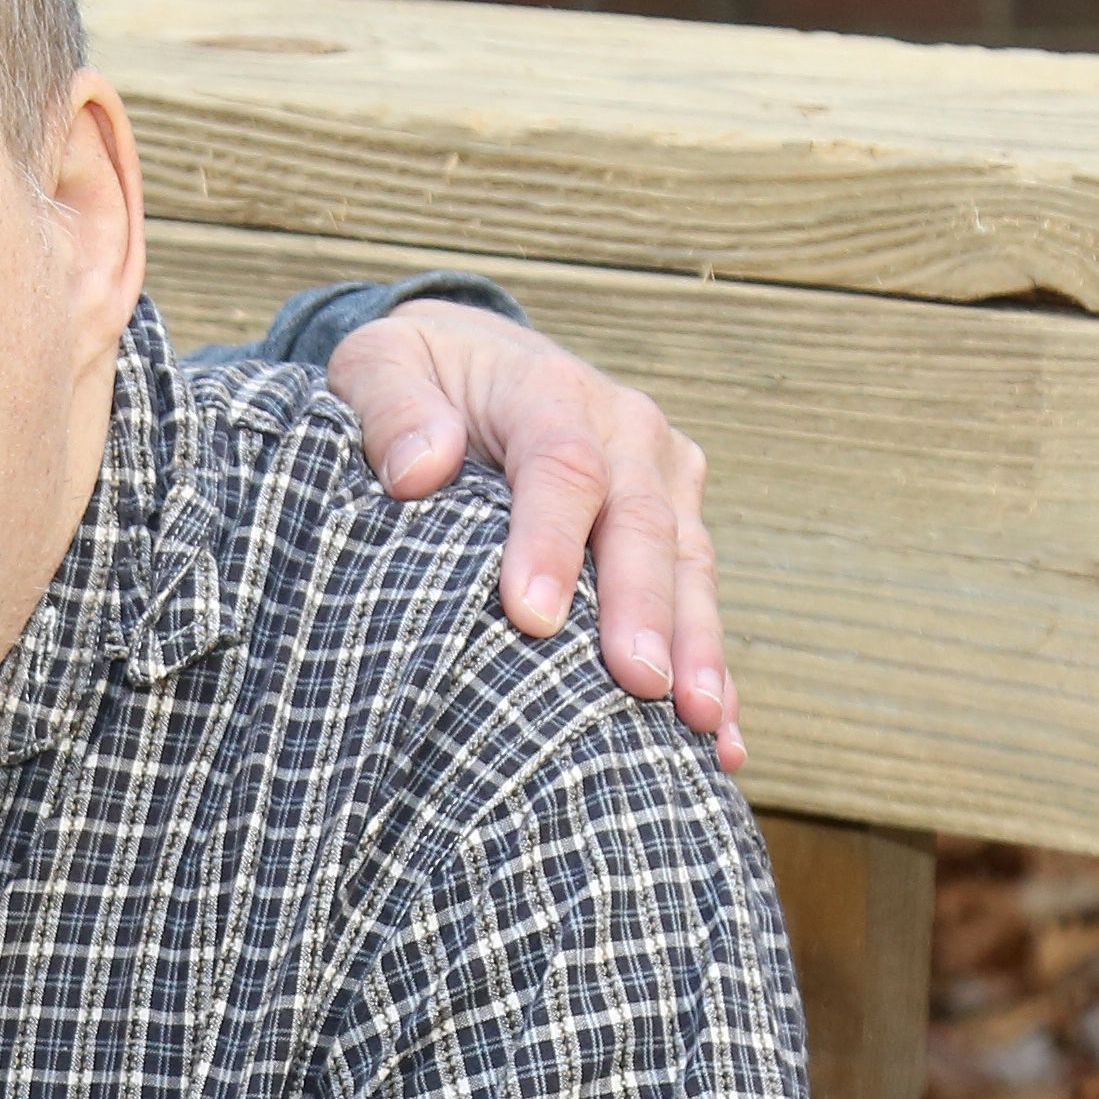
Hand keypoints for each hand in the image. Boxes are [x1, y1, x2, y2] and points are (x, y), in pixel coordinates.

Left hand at [329, 301, 739, 766]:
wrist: (476, 358)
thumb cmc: (419, 377)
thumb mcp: (377, 364)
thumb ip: (390, 406)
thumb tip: (420, 468)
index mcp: (549, 390)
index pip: (561, 466)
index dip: (550, 542)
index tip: (531, 617)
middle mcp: (625, 429)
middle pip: (641, 524)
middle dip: (642, 609)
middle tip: (638, 684)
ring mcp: (664, 476)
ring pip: (689, 565)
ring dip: (697, 647)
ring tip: (698, 722)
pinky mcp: (681, 519)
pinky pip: (701, 598)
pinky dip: (714, 669)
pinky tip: (721, 740)